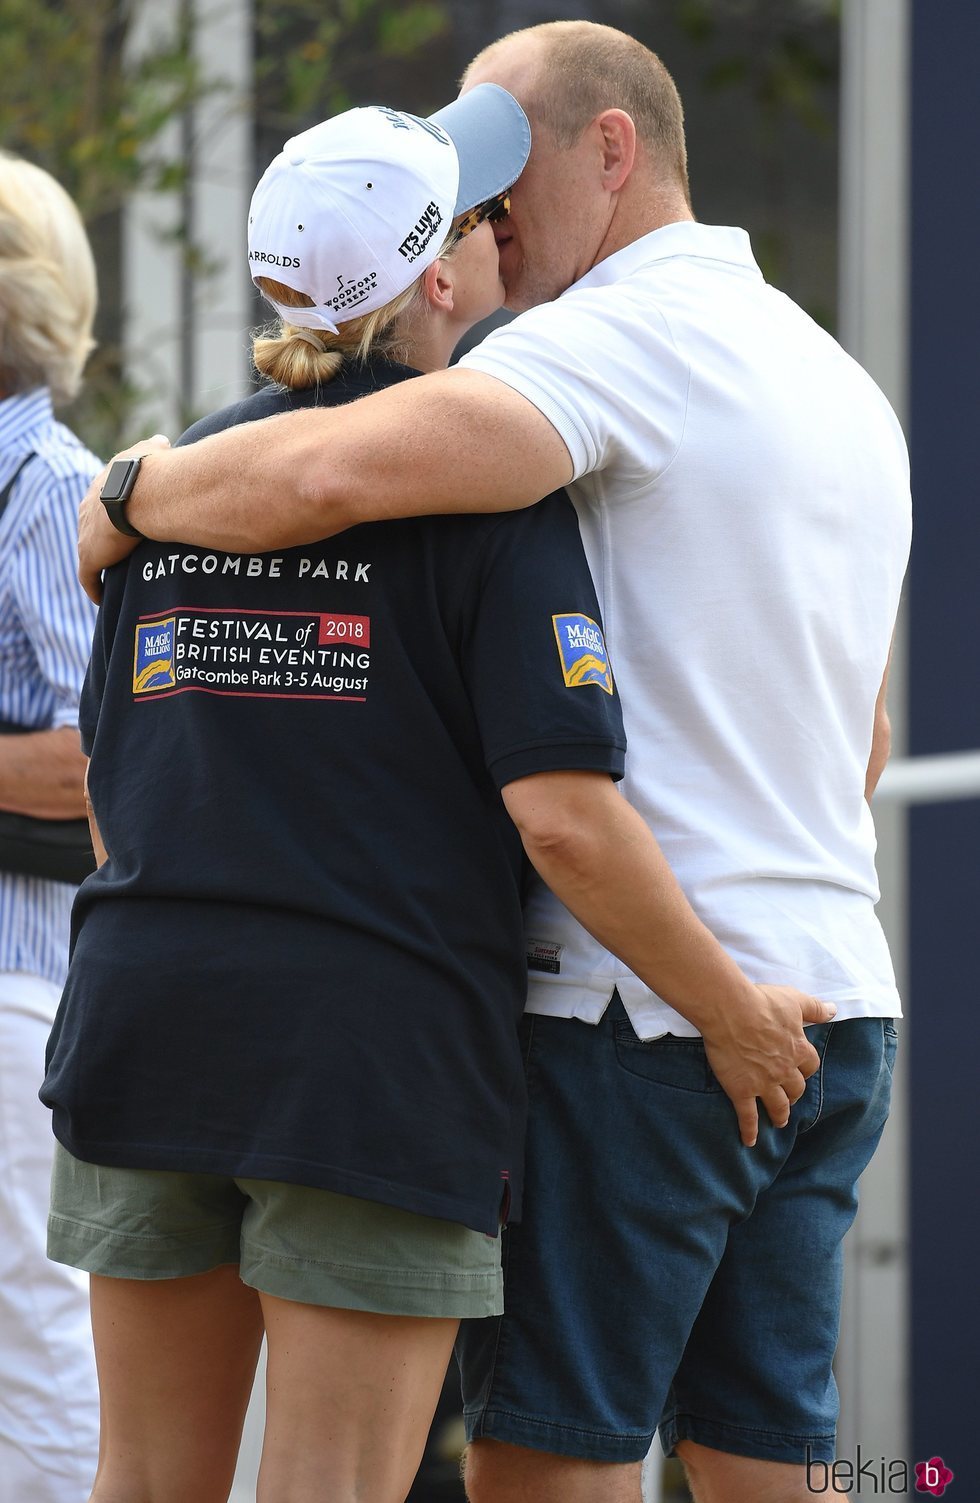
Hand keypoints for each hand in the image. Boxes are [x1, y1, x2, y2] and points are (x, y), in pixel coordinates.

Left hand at [78, 435, 169, 602]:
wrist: (143, 491)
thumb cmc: (151, 470)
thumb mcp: (153, 450)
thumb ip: (154, 446)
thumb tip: (162, 442)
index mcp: (100, 486)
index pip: (101, 502)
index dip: (112, 513)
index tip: (124, 523)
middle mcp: (87, 509)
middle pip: (90, 527)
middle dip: (101, 539)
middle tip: (119, 552)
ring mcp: (86, 534)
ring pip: (89, 551)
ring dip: (99, 563)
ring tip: (114, 576)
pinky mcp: (89, 556)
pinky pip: (88, 577)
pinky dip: (94, 587)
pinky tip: (103, 597)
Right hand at [699, 986, 835, 1148]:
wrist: (730, 1010)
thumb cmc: (761, 1001)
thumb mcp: (794, 1000)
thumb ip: (815, 1008)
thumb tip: (833, 1010)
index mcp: (798, 1049)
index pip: (810, 1066)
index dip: (806, 1069)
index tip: (801, 1070)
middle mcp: (785, 1071)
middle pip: (796, 1089)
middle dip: (794, 1094)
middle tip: (789, 1098)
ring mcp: (763, 1083)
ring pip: (778, 1106)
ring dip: (780, 1115)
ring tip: (779, 1121)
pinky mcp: (741, 1091)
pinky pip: (748, 1117)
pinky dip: (750, 1131)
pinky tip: (749, 1141)